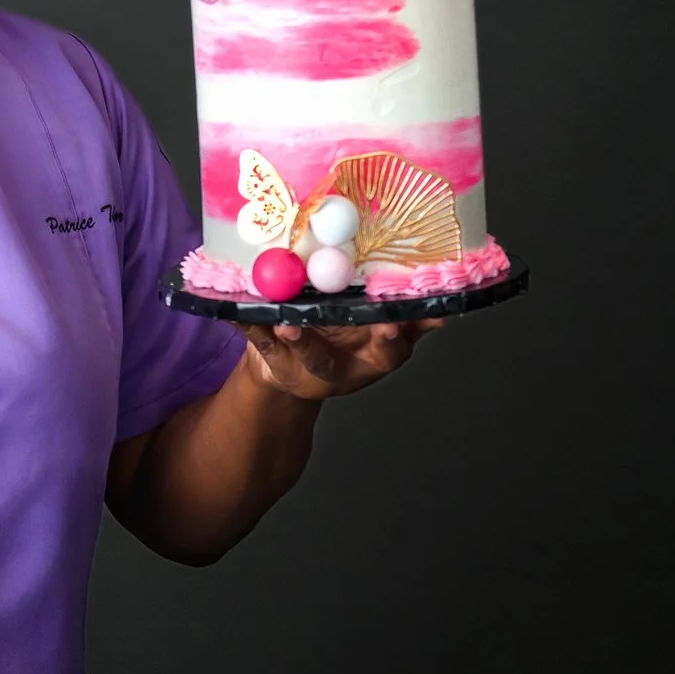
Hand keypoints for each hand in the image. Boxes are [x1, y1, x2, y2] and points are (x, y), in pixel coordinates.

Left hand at [231, 317, 445, 400]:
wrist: (292, 367)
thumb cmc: (342, 335)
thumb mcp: (379, 332)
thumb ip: (408, 321)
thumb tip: (440, 306)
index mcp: (373, 355)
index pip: (389, 350)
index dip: (392, 337)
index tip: (392, 320)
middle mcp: (342, 367)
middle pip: (344, 359)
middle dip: (337, 342)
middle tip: (334, 322)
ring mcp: (306, 366)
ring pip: (303, 354)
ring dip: (295, 338)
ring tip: (286, 320)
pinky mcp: (274, 360)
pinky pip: (259, 341)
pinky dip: (247, 325)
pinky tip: (234, 310)